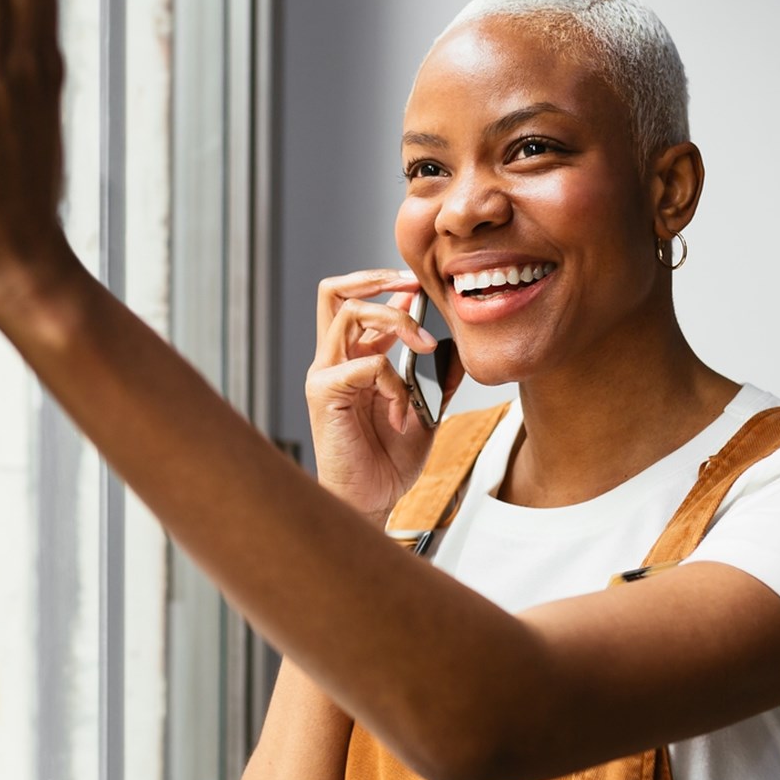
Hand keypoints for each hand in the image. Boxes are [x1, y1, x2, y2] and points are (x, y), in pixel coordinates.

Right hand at [306, 270, 463, 518]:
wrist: (373, 499)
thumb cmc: (390, 459)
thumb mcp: (425, 408)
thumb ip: (434, 376)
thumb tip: (456, 345)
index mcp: (353, 357)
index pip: (356, 300)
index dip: (387, 283)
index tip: (422, 286)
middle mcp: (334, 359)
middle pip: (336, 291)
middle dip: (378, 280)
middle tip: (416, 289)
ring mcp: (325, 374)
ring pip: (350, 313)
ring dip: (395, 321)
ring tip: (424, 346)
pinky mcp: (324, 393)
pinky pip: (365, 364)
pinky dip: (394, 381)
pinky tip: (402, 411)